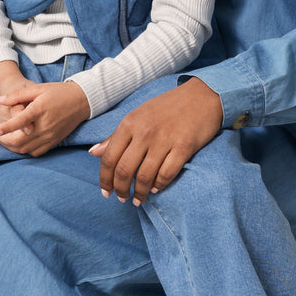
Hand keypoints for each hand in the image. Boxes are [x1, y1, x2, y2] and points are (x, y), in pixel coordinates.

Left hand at [0, 81, 90, 156]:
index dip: (5, 128)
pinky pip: (36, 152)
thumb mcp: (38, 88)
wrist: (82, 101)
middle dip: (4, 140)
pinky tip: (20, 144)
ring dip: (12, 147)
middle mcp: (45, 125)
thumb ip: (17, 95)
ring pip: (26, 148)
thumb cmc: (58, 92)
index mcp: (40, 110)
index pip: (20, 122)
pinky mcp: (54, 141)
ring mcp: (50, 136)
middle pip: (20, 140)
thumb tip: (0, 99)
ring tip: (4, 140)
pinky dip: (25, 151)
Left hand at [88, 78, 222, 203]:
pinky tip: (155, 189)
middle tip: (122, 198)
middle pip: (124, 170)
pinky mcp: (184, 147)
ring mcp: (164, 140)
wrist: (202, 96)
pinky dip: (159, 186)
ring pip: (144, 176)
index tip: (106, 192)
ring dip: (139, 193)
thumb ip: (116, 136)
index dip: (104, 179)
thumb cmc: (167, 107)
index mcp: (129, 123)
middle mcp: (144, 132)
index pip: (109, 157)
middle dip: (120, 189)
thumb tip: (94, 152)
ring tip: (138, 199)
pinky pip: (166, 174)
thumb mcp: (137, 115)